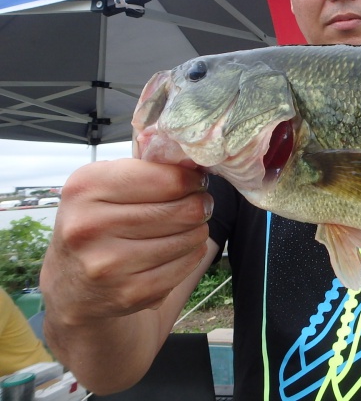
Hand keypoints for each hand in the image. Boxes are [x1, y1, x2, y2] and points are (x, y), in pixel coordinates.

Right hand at [40, 158, 211, 324]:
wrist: (72, 284)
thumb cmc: (96, 222)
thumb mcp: (103, 184)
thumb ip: (145, 167)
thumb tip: (193, 159)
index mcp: (87, 188)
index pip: (168, 179)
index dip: (192, 179)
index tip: (194, 180)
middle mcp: (91, 226)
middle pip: (185, 209)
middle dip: (200, 204)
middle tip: (196, 203)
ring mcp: (110, 264)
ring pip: (191, 236)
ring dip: (197, 229)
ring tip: (183, 227)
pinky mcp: (131, 292)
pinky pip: (187, 263)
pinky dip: (191, 254)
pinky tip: (176, 250)